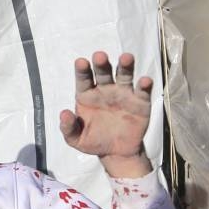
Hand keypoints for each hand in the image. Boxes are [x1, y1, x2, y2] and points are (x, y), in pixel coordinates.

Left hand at [59, 51, 152, 178]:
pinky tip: (144, 81)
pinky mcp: (140, 102)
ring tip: (126, 57)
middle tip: (99, 56)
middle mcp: (105, 90)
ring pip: (124, 76)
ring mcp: (123, 94)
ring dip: (125, 66)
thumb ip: (68, 128)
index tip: (81, 62)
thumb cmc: (93, 141)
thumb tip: (63, 113)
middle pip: (104, 73)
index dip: (82, 71)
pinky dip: (144, 85)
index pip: (84, 80)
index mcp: (87, 96)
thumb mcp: (76, 139)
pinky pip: (143, 91)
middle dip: (102, 64)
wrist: (116, 152)